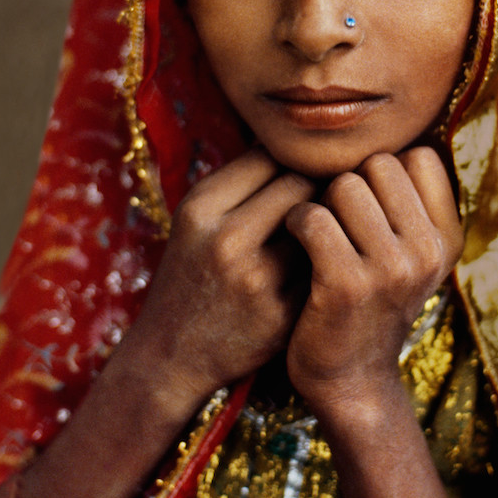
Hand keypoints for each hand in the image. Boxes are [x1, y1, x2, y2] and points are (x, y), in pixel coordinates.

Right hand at [121, 149, 313, 414]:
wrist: (171, 355)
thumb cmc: (193, 272)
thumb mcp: (199, 219)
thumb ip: (244, 180)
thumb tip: (302, 141)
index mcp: (201, 206)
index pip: (270, 155)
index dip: (291, 160)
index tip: (298, 171)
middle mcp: (226, 239)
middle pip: (301, 183)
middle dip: (315, 186)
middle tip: (321, 197)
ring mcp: (256, 279)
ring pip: (318, 224)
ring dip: (326, 222)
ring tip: (323, 228)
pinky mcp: (281, 313)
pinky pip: (321, 266)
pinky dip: (325, 260)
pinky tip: (319, 265)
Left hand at [284, 147, 462, 415]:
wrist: (350, 380)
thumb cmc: (369, 302)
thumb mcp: (409, 254)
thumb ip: (408, 202)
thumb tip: (391, 132)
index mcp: (448, 238)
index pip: (417, 156)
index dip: (383, 170)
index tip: (368, 205)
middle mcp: (429, 251)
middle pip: (378, 163)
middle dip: (348, 184)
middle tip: (338, 222)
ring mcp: (391, 269)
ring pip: (343, 185)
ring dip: (319, 203)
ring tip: (318, 235)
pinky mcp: (346, 284)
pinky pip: (312, 216)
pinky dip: (295, 224)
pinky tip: (297, 245)